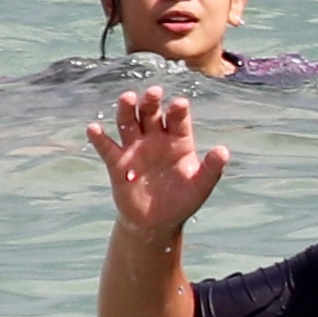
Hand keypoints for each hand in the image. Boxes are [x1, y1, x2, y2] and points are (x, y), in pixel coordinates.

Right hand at [86, 87, 228, 237]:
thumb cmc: (182, 202)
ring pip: (128, 123)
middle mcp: (155, 138)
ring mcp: (135, 148)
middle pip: (151, 114)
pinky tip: (93, 128)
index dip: (178, 110)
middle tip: (154, 92)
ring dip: (127, 110)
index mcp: (178, 140)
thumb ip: (212, 168)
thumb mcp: (200, 187)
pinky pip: (107, 147)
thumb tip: (224, 151)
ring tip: (127, 98)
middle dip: (151, 102)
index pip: (178, 120)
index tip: (179, 104)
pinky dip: (99, 138)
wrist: (156, 224)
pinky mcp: (118, 163)